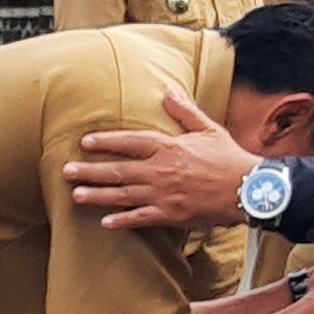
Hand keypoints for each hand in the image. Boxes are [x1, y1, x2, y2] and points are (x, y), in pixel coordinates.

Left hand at [63, 89, 255, 231]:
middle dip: (90, 170)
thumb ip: (184, 111)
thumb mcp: (207, 128)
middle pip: (118, 170)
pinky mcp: (171, 214)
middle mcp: (160, 170)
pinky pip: (141, 218)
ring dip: (98, 195)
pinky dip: (122, 221)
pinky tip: (105, 223)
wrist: (247, 188)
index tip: (86, 142)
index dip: (107, 141)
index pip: (130, 142)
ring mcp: (163, 194)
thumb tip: (168, 91)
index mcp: (168, 147)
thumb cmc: (228, 157)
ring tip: (75, 195)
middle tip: (66, 171)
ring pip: (123, 194)